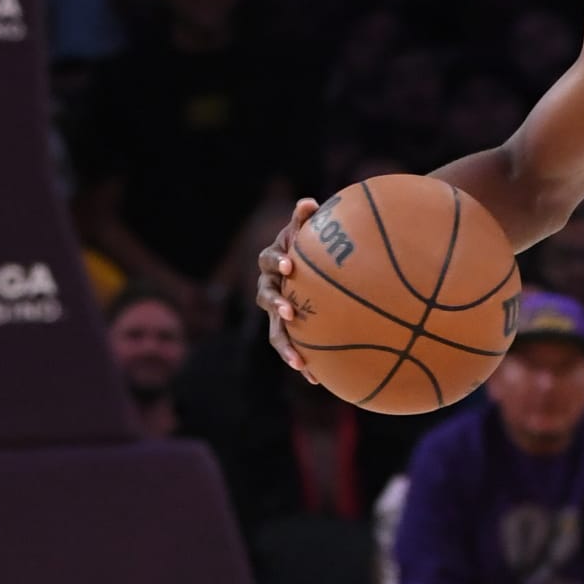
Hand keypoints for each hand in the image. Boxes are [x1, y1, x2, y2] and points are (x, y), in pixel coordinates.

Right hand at [256, 198, 318, 376]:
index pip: (268, 261)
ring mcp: (274, 313)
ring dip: (286, 347)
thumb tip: (310, 202)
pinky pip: (292, 348)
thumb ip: (305, 219)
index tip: (289, 265)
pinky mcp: (286, 331)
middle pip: (265, 298)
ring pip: (274, 332)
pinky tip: (317, 381)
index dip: (276, 262)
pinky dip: (303, 362)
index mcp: (271, 264)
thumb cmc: (305, 247)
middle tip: (289, 312)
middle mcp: (267, 289)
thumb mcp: (304, 232)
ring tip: (299, 363)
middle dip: (276, 305)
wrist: (300, 270)